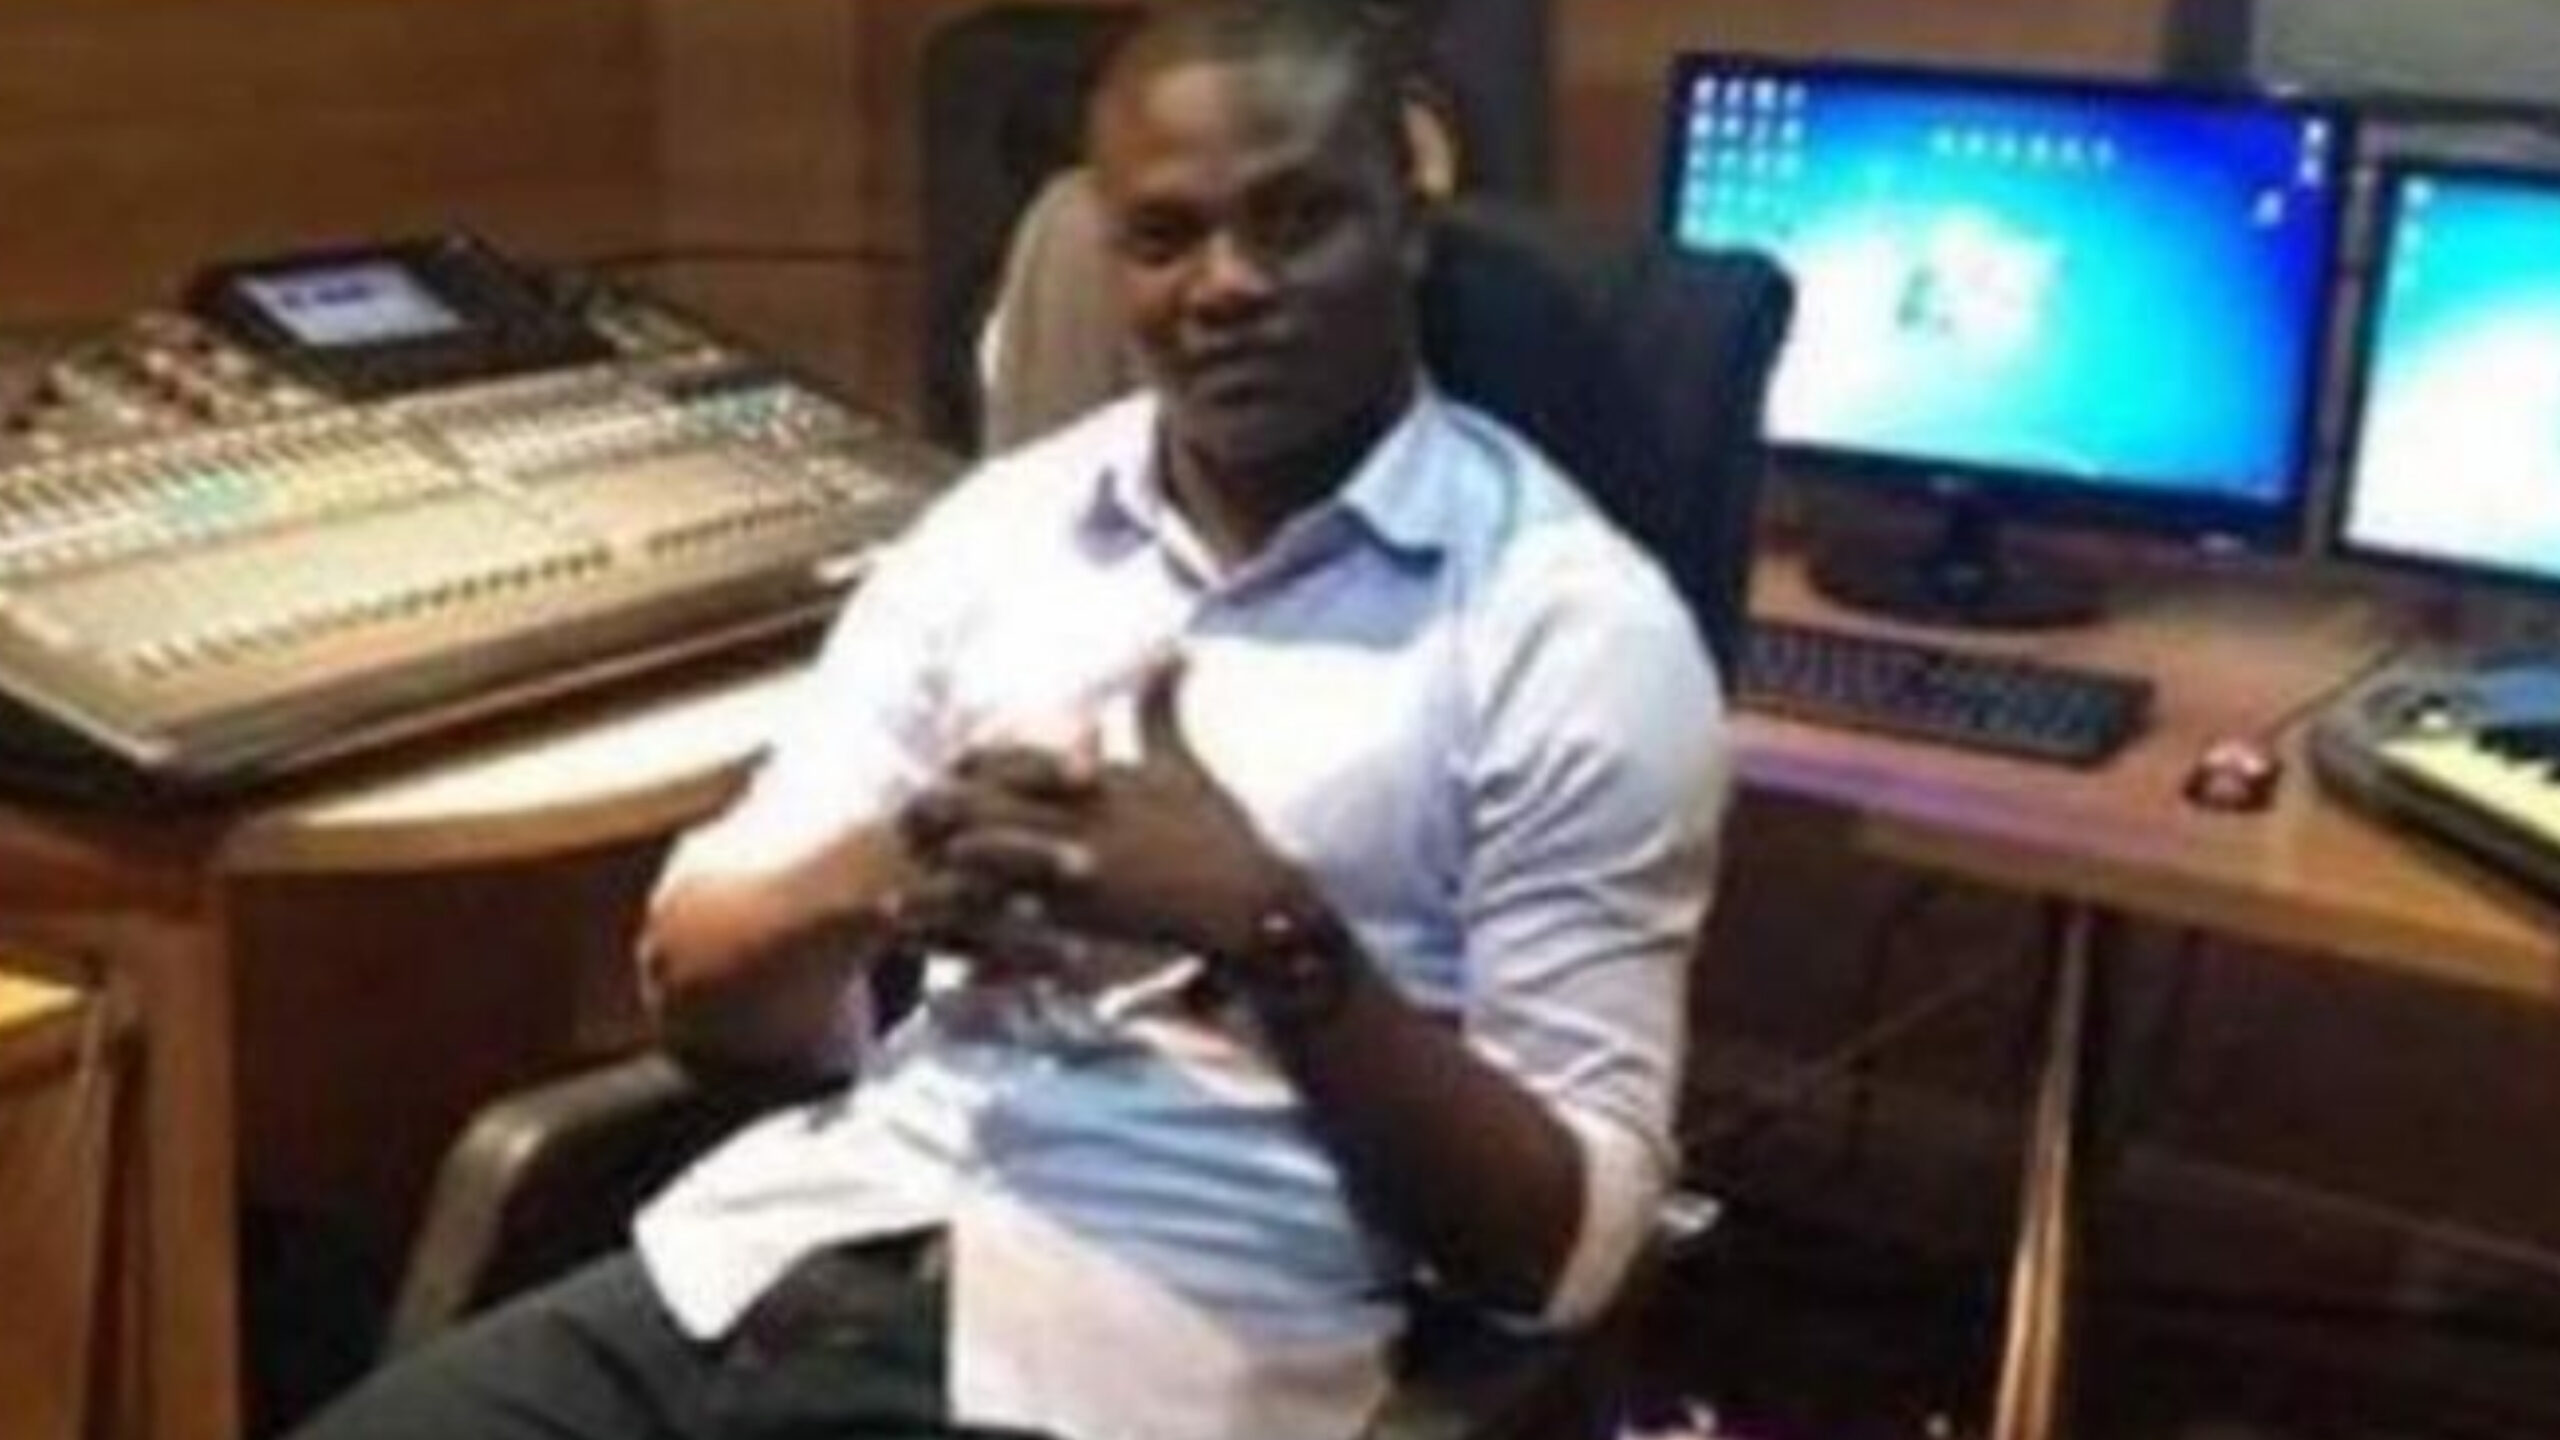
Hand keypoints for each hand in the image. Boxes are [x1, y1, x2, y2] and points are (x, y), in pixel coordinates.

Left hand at [899, 659, 1302, 963]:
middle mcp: (1073, 814)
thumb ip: (1161, 708)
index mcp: (1091, 775)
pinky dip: (970, 930)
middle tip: (907, 824)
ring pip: (979, 863)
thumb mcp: (1184, 763)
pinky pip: (1006, 921)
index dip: (969, 765)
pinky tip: (941, 945)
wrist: (1249, 898)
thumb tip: (1172, 650)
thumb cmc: (1218, 831)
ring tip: (899, 890)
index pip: (1008, 757)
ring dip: (938, 874)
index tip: (949, 773)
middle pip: (977, 805)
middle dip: (936, 814)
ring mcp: (1072, 866)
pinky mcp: (1077, 916)